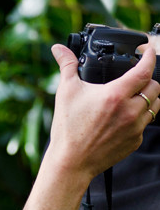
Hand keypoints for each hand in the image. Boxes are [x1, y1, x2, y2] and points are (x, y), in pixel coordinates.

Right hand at [47, 43, 159, 181]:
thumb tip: (59, 48)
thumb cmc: (68, 127)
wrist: (72, 161)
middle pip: (155, 87)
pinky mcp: (135, 141)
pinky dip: (139, 116)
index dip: (149, 57)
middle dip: (148, 78)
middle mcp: (130, 111)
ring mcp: (135, 127)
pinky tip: (123, 116)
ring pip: (155, 106)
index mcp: (115, 95)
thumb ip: (66, 65)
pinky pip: (146, 124)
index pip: (144, 70)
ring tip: (132, 96)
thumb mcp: (66, 91)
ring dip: (148, 97)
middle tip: (135, 76)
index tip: (146, 51)